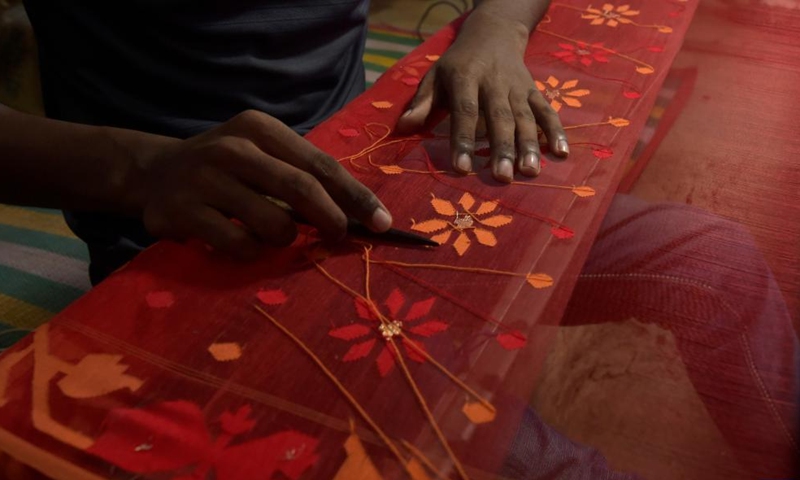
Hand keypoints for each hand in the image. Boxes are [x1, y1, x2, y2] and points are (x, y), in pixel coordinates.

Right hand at [123, 110, 391, 258]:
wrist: (152, 172)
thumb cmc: (225, 168)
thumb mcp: (261, 156)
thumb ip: (300, 176)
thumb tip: (358, 214)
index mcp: (259, 129)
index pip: (319, 164)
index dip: (355, 195)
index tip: (382, 222)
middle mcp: (232, 148)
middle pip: (301, 189)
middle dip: (332, 219)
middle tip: (342, 237)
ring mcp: (204, 179)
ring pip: (272, 223)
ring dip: (285, 239)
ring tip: (274, 235)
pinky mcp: (182, 212)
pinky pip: (239, 245)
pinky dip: (251, 252)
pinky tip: (241, 243)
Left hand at [396, 12, 568, 182]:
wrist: (494, 32)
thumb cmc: (458, 63)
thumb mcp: (435, 75)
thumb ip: (422, 102)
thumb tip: (403, 128)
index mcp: (465, 77)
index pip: (465, 111)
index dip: (462, 139)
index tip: (461, 168)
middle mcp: (494, 82)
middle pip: (499, 118)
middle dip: (502, 148)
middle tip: (502, 177)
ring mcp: (517, 87)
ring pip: (525, 118)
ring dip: (529, 145)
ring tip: (530, 172)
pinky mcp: (534, 90)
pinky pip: (546, 111)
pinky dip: (556, 131)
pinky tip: (561, 154)